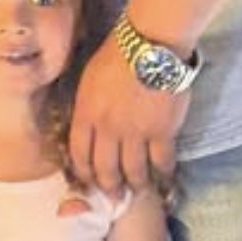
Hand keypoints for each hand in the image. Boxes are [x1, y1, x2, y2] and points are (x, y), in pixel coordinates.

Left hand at [69, 36, 189, 194]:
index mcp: (86, 115)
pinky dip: (162, 173)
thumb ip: (87, 108)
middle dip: (109, 186)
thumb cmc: (117, 55)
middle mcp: (107, 130)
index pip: (79, 154)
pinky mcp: (162, 132)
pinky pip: (161, 161)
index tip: (88, 182)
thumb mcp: (89, 81)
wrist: (150, 45)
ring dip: (135, 184)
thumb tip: (88, 128)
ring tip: (138, 189)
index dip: (83, 173)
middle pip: (105, 169)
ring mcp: (135, 133)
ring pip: (133, 171)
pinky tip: (163, 177)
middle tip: (114, 195)